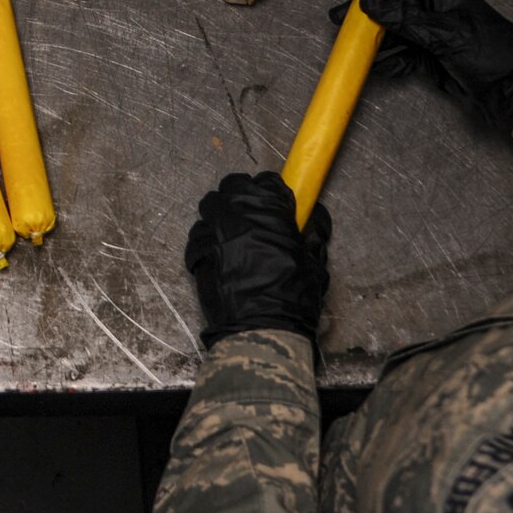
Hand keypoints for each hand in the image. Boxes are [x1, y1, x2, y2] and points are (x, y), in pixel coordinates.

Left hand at [184, 172, 329, 347]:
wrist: (259, 330)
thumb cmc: (291, 298)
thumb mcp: (314, 264)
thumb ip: (313, 236)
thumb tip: (315, 221)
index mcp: (267, 212)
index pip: (267, 182)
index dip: (274, 192)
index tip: (280, 205)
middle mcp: (235, 215)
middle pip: (233, 186)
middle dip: (244, 194)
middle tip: (256, 213)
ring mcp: (212, 232)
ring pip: (210, 206)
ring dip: (222, 213)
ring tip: (235, 231)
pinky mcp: (196, 252)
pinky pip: (199, 233)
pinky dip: (208, 237)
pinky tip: (220, 252)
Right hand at [330, 0, 512, 131]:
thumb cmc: (488, 53)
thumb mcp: (445, 33)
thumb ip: (405, 18)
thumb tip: (370, 3)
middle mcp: (437, 11)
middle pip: (395, 3)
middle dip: (366, 11)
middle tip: (338, 20)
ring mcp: (434, 36)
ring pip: (396, 31)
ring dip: (373, 38)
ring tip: (348, 47)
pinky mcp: (434, 60)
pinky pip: (405, 57)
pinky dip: (388, 62)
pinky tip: (373, 68)